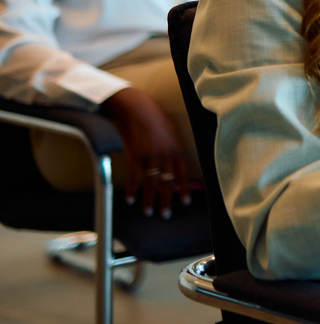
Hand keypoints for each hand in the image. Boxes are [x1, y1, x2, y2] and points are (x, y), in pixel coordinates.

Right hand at [101, 86, 190, 217]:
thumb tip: (174, 167)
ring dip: (149, 200)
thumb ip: (173, 151)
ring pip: (150, 184)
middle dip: (166, 200)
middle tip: (165, 214)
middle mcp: (164, 156)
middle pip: (167, 183)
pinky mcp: (134, 157)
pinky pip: (133, 178)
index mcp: (176, 150)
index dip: (183, 189)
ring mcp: (149, 157)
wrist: (137, 109)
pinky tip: (130, 199)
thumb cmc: (156, 120)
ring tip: (148, 212)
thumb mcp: (171, 134)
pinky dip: (131, 190)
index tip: (185, 202)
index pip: (182, 174)